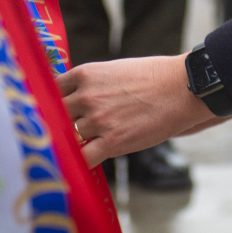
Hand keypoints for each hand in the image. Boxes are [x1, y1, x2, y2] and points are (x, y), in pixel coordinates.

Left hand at [57, 54, 219, 166]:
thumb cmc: (153, 77)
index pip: (51, 90)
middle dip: (60, 124)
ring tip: (84, 144)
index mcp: (85, 74)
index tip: (50, 111)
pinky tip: (82, 163)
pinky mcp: (112, 142)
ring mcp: (97, 120)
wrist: (181, 88)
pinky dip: (80, 162)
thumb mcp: (113, 70)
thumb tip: (74, 101)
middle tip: (62, 132)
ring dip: (76, 142)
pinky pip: (83, 158)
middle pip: (56, 115)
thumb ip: (91, 84)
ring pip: (70, 137)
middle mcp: (86, 96)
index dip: (50, 102)